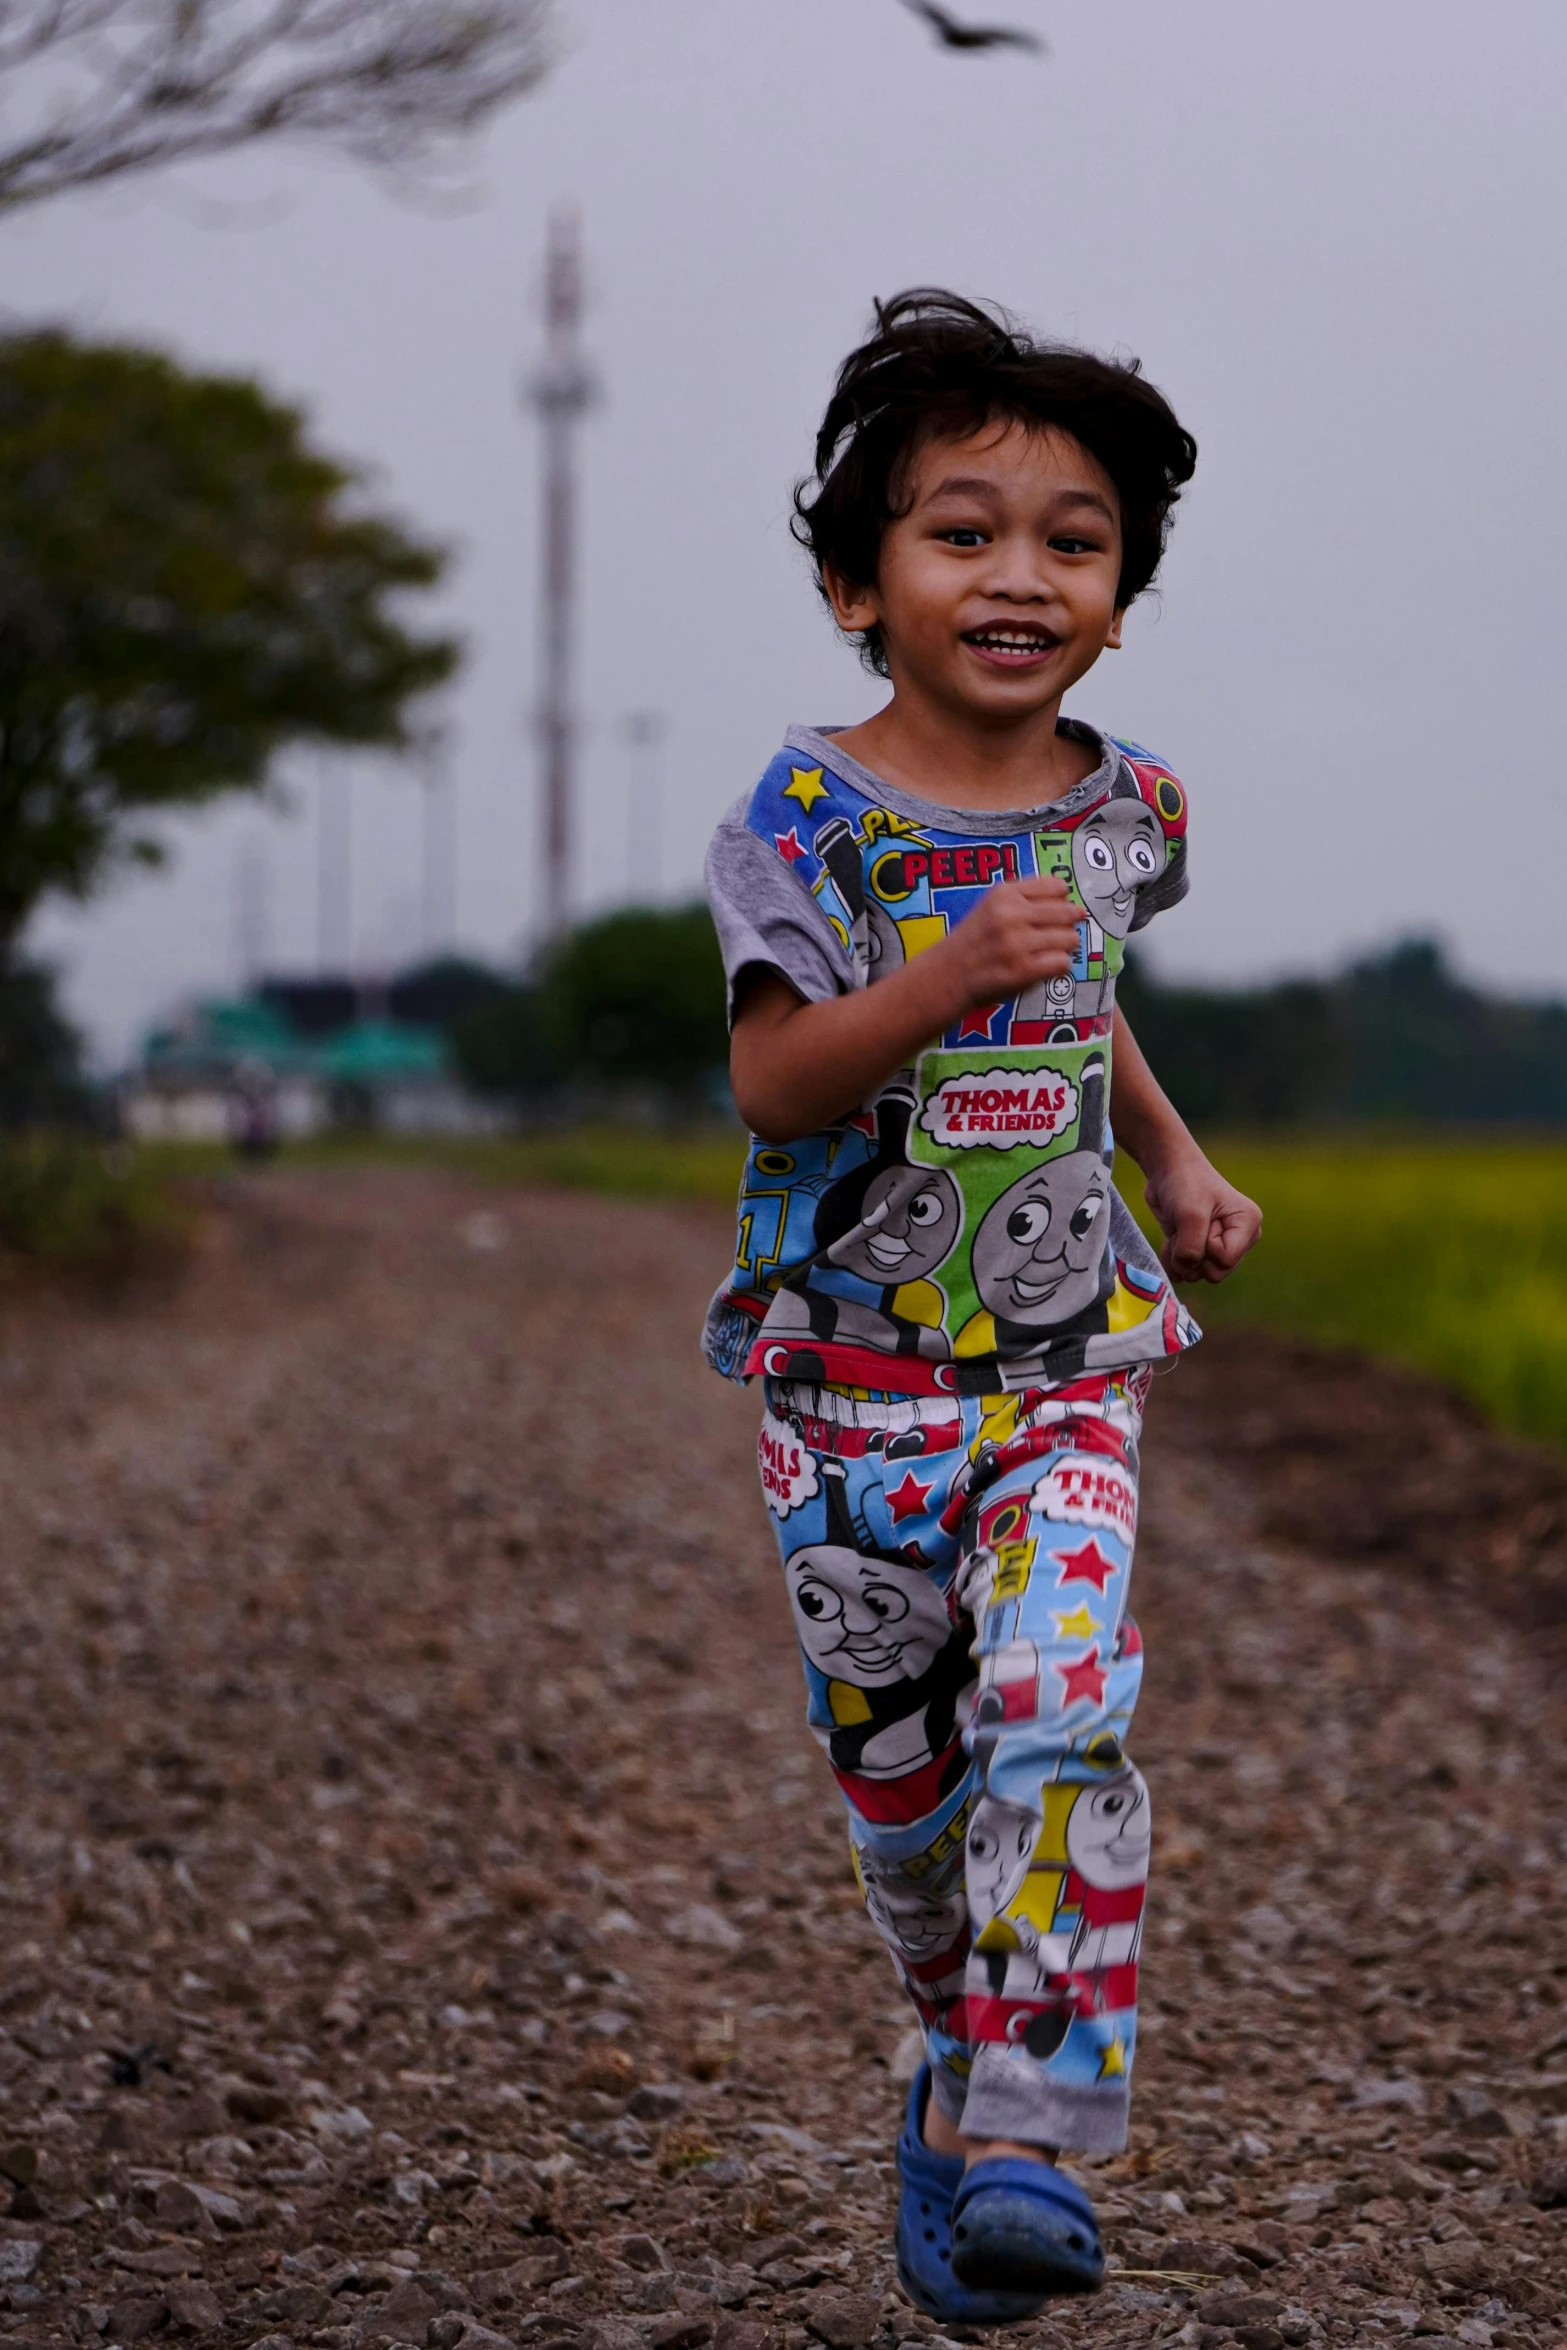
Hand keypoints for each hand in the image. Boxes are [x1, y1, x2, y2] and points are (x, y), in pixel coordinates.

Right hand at [935, 875, 1082, 1009]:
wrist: (948, 974)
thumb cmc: (975, 940)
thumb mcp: (991, 906)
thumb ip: (1024, 897)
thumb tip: (1068, 899)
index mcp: (1004, 893)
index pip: (1056, 887)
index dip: (1062, 900)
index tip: (1056, 910)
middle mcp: (1011, 914)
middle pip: (1067, 912)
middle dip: (1069, 924)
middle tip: (1061, 933)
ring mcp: (1017, 943)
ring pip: (1069, 938)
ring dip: (1065, 946)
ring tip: (1051, 951)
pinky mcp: (1023, 970)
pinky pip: (1062, 963)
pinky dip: (1059, 965)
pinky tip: (1046, 966)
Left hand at [1143, 1145, 1261, 1284]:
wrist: (1167, 1170)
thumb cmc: (1185, 1184)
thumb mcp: (1190, 1215)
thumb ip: (1191, 1249)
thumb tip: (1186, 1273)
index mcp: (1248, 1224)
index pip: (1225, 1260)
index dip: (1206, 1246)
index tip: (1201, 1221)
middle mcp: (1240, 1238)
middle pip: (1215, 1272)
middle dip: (1193, 1254)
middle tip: (1185, 1227)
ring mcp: (1221, 1245)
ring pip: (1200, 1274)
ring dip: (1180, 1255)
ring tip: (1179, 1229)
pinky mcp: (1202, 1249)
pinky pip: (1187, 1272)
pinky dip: (1173, 1260)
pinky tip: (1171, 1240)